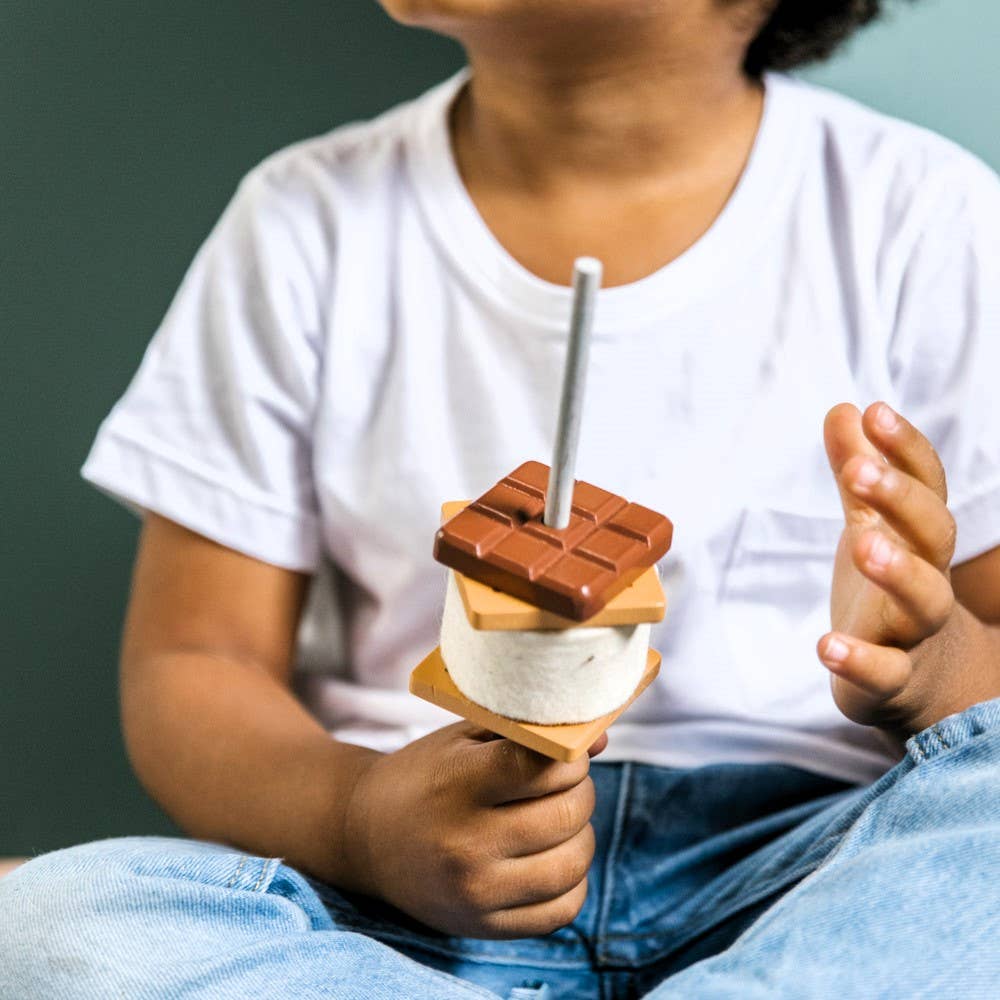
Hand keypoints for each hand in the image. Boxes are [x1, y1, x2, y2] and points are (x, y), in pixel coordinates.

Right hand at [340, 721, 601, 937]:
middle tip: (563, 782)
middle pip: (567, 812)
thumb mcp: (465, 736)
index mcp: (457, 785)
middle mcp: (466, 843)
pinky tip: (550, 855)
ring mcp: (477, 892)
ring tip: (557, 817)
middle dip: (579, 789)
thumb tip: (598, 741)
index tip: (563, 753)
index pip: (542, 766)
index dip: (569, 755)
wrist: (367, 836)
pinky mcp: (485, 926)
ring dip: (580, 833)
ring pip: (574, 861)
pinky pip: (563, 908)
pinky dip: (571, 879)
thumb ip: (529, 731)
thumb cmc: (425, 775)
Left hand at [819, 401, 958, 733]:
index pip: (927, 485)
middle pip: (934, 534)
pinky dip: (858, 660)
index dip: (905, 448)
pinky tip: (824, 644)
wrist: (925, 684)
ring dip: (898, 572)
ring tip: (863, 544)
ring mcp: (913, 631)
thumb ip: (856, 475)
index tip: (875, 411)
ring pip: (924, 601)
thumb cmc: (892, 591)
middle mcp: (927, 578)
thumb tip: (845, 409)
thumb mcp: (870, 527)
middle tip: (859, 472)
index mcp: (919, 538)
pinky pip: (884, 672)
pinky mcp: (891, 679)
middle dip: (901, 500)